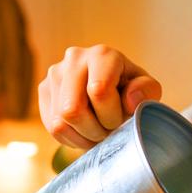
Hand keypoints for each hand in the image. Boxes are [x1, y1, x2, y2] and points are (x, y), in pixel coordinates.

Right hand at [37, 45, 162, 148]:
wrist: (112, 91)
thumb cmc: (131, 91)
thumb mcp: (147, 90)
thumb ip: (146, 92)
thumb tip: (131, 100)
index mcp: (103, 54)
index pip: (98, 92)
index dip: (111, 116)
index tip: (121, 120)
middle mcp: (74, 58)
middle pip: (72, 109)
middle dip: (95, 130)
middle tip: (109, 130)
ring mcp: (55, 73)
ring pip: (60, 121)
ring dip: (84, 136)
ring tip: (98, 131)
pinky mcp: (43, 90)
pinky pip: (52, 127)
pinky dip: (71, 138)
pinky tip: (85, 131)